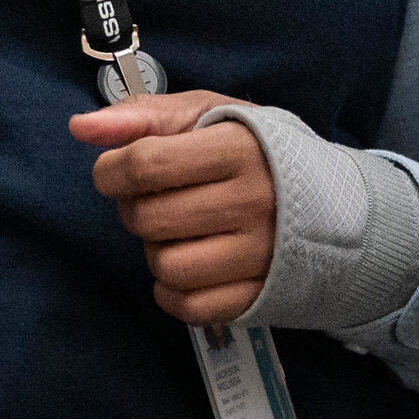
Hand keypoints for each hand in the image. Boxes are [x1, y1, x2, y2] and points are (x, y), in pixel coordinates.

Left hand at [72, 90, 276, 323]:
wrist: (338, 204)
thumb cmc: (260, 150)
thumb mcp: (211, 113)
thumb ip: (144, 115)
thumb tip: (80, 127)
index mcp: (240, 149)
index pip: (145, 164)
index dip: (111, 170)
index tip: (115, 171)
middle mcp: (254, 203)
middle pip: (148, 217)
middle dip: (134, 208)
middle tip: (156, 199)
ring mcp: (259, 255)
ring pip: (164, 265)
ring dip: (156, 249)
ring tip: (177, 231)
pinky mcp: (258, 295)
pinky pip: (187, 305)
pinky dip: (172, 289)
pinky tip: (189, 263)